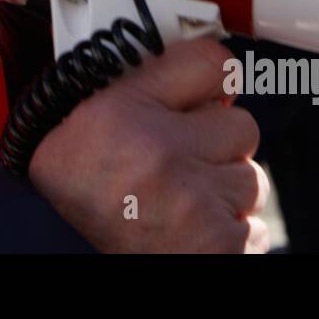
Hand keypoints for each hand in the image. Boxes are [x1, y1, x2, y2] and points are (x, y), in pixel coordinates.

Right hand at [28, 37, 269, 252]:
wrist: (64, 255)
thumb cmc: (84, 187)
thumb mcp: (94, 114)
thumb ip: (149, 81)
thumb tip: (212, 72)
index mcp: (126, 111)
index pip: (210, 62)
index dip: (211, 78)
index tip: (206, 91)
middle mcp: (162, 155)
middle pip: (242, 125)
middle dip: (217, 143)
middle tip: (180, 159)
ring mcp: (196, 203)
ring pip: (252, 178)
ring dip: (224, 189)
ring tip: (181, 198)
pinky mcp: (219, 244)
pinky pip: (254, 225)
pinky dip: (229, 230)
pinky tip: (191, 227)